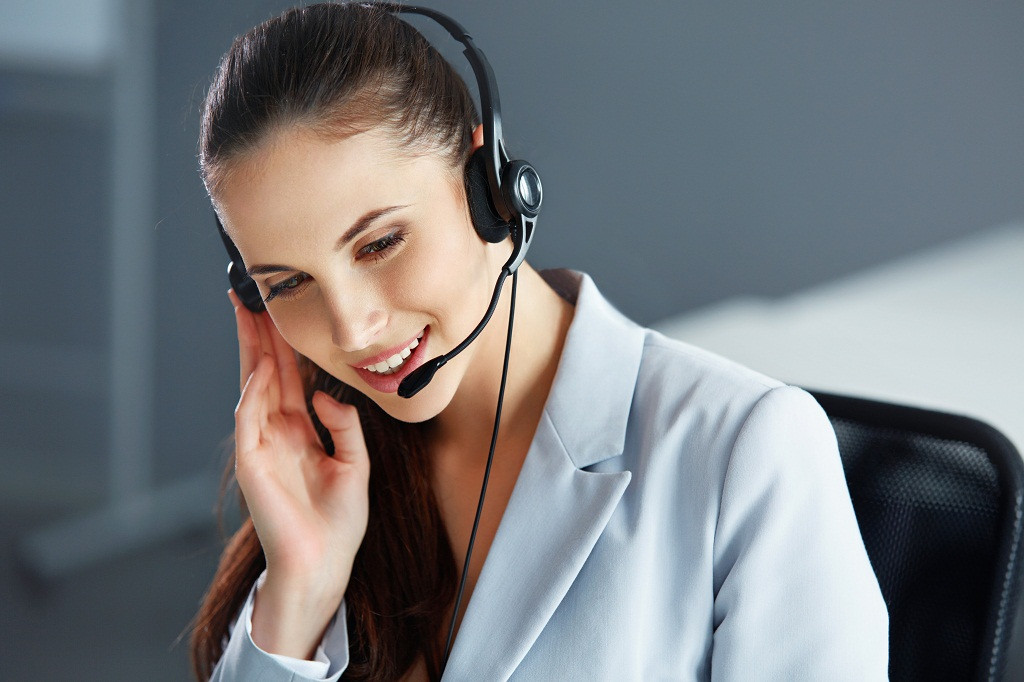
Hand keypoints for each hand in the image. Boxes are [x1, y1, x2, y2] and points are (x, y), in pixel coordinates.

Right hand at [229, 290, 369, 657]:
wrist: (325, 563)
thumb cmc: (339, 522)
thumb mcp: (355, 464)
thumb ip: (345, 425)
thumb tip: (325, 394)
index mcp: (301, 431)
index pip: (289, 376)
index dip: (283, 344)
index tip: (278, 311)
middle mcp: (278, 432)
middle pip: (265, 371)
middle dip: (258, 334)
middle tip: (250, 295)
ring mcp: (261, 445)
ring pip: (252, 386)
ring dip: (251, 350)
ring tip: (249, 313)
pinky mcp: (251, 463)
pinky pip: (249, 419)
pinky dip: (253, 392)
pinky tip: (260, 366)